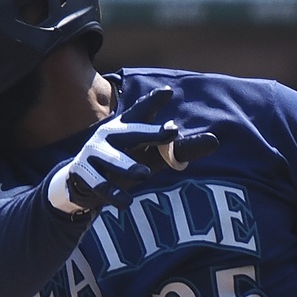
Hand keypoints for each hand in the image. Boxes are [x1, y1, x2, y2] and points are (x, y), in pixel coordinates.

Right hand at [45, 87, 218, 215]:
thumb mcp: (151, 155)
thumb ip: (181, 150)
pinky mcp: (84, 173)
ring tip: (144, 174)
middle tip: (173, 131)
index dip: (154, 102)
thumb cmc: (124, 161)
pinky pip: (100, 184)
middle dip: (152, 132)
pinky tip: (125, 204)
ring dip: (127, 166)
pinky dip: (112, 193)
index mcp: (126, 125)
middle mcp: (109, 134)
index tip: (168, 92)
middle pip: (132, 132)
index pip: (142, 112)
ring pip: (113, 160)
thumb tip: (215, 140)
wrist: (80, 180)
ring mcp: (95, 153)